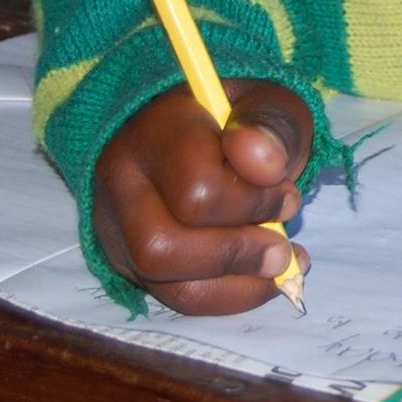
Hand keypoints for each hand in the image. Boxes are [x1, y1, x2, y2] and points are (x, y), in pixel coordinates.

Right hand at [91, 79, 313, 314]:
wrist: (186, 130)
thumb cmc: (234, 120)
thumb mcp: (267, 104)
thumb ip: (271, 125)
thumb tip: (264, 165)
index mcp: (156, 130)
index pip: (196, 186)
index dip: (252, 202)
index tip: (286, 194)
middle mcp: (120, 180)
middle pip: (161, 245)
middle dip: (235, 254)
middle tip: (283, 248)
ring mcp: (114, 225)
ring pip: (161, 280)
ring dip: (234, 283)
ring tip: (279, 265)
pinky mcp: (126, 259)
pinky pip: (172, 297)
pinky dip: (226, 296)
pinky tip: (261, 279)